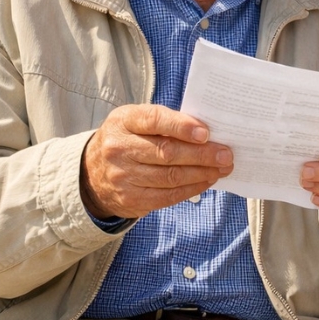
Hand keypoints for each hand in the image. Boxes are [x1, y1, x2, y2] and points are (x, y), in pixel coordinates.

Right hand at [81, 104, 232, 218]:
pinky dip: (191, 189)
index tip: (206, 133)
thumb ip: (165, 122)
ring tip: (222, 168)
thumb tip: (206, 133)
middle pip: (167, 153)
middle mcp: (119, 148)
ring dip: (202, 173)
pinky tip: (206, 181)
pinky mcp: (129, 198)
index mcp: (124, 121)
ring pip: (170, 177)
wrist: (93, 172)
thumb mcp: (136, 121)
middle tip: (226, 154)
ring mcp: (122, 176)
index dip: (182, 127)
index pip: (154, 120)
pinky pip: (167, 196)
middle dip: (202, 155)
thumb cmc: (128, 139)